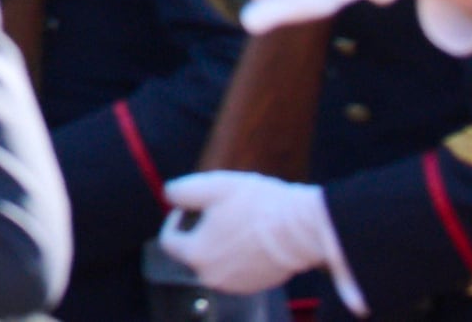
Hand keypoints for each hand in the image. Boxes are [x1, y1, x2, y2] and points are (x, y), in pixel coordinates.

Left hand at [160, 172, 346, 295]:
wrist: (303, 229)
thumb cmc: (257, 206)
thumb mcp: (211, 186)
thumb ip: (180, 191)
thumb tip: (168, 195)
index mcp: (195, 255)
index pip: (169, 240)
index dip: (175, 219)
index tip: (190, 206)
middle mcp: (212, 277)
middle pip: (193, 251)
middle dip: (199, 229)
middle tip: (217, 209)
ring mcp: (237, 285)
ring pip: (216, 260)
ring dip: (219, 241)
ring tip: (238, 220)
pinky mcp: (258, 285)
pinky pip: (237, 268)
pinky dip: (238, 253)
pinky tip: (253, 235)